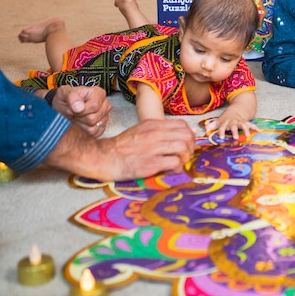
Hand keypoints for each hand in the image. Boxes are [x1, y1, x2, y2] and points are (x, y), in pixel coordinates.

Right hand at [45, 118, 194, 180]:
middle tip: (185, 156)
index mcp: (154, 124)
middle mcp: (155, 134)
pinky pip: (174, 163)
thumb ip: (163, 130)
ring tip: (179, 163)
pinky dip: (177, 168)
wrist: (104, 157)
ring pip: (183, 148)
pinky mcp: (150, 163)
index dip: (189, 135)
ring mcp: (153, 148)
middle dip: (190, 147)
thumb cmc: (123, 146)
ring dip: (185, 158)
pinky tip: (171, 170)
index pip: (183, 125)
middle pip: (186, 136)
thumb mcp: (142, 130)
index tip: (187, 145)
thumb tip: (188, 130)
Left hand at [51, 85, 110, 137]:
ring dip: (80, 124)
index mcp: (99, 93)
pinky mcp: (101, 128)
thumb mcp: (64, 93)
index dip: (81, 110)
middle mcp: (104, 105)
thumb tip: (79, 107)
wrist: (62, 107)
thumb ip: (72, 97)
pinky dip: (84, 131)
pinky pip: (94, 134)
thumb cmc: (65, 99)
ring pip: (93, 128)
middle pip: (94, 118)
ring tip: (76, 117)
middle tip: (73, 113)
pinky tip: (80, 123)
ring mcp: (104, 117)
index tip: (71, 108)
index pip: (95, 105)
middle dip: (79, 117)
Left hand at [207, 110, 259, 140]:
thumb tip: (205, 130)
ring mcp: (240, 122)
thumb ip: (211, 125)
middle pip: (233, 127)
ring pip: (243, 125)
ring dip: (246, 130)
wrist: (236, 110)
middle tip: (235, 138)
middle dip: (234, 132)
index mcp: (225, 122)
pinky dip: (255, 127)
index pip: (222, 127)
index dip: (221, 132)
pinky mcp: (246, 122)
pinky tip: (259, 131)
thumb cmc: (226, 118)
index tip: (220, 138)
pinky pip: (251, 124)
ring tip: (248, 135)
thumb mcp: (218, 121)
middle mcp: (233, 122)